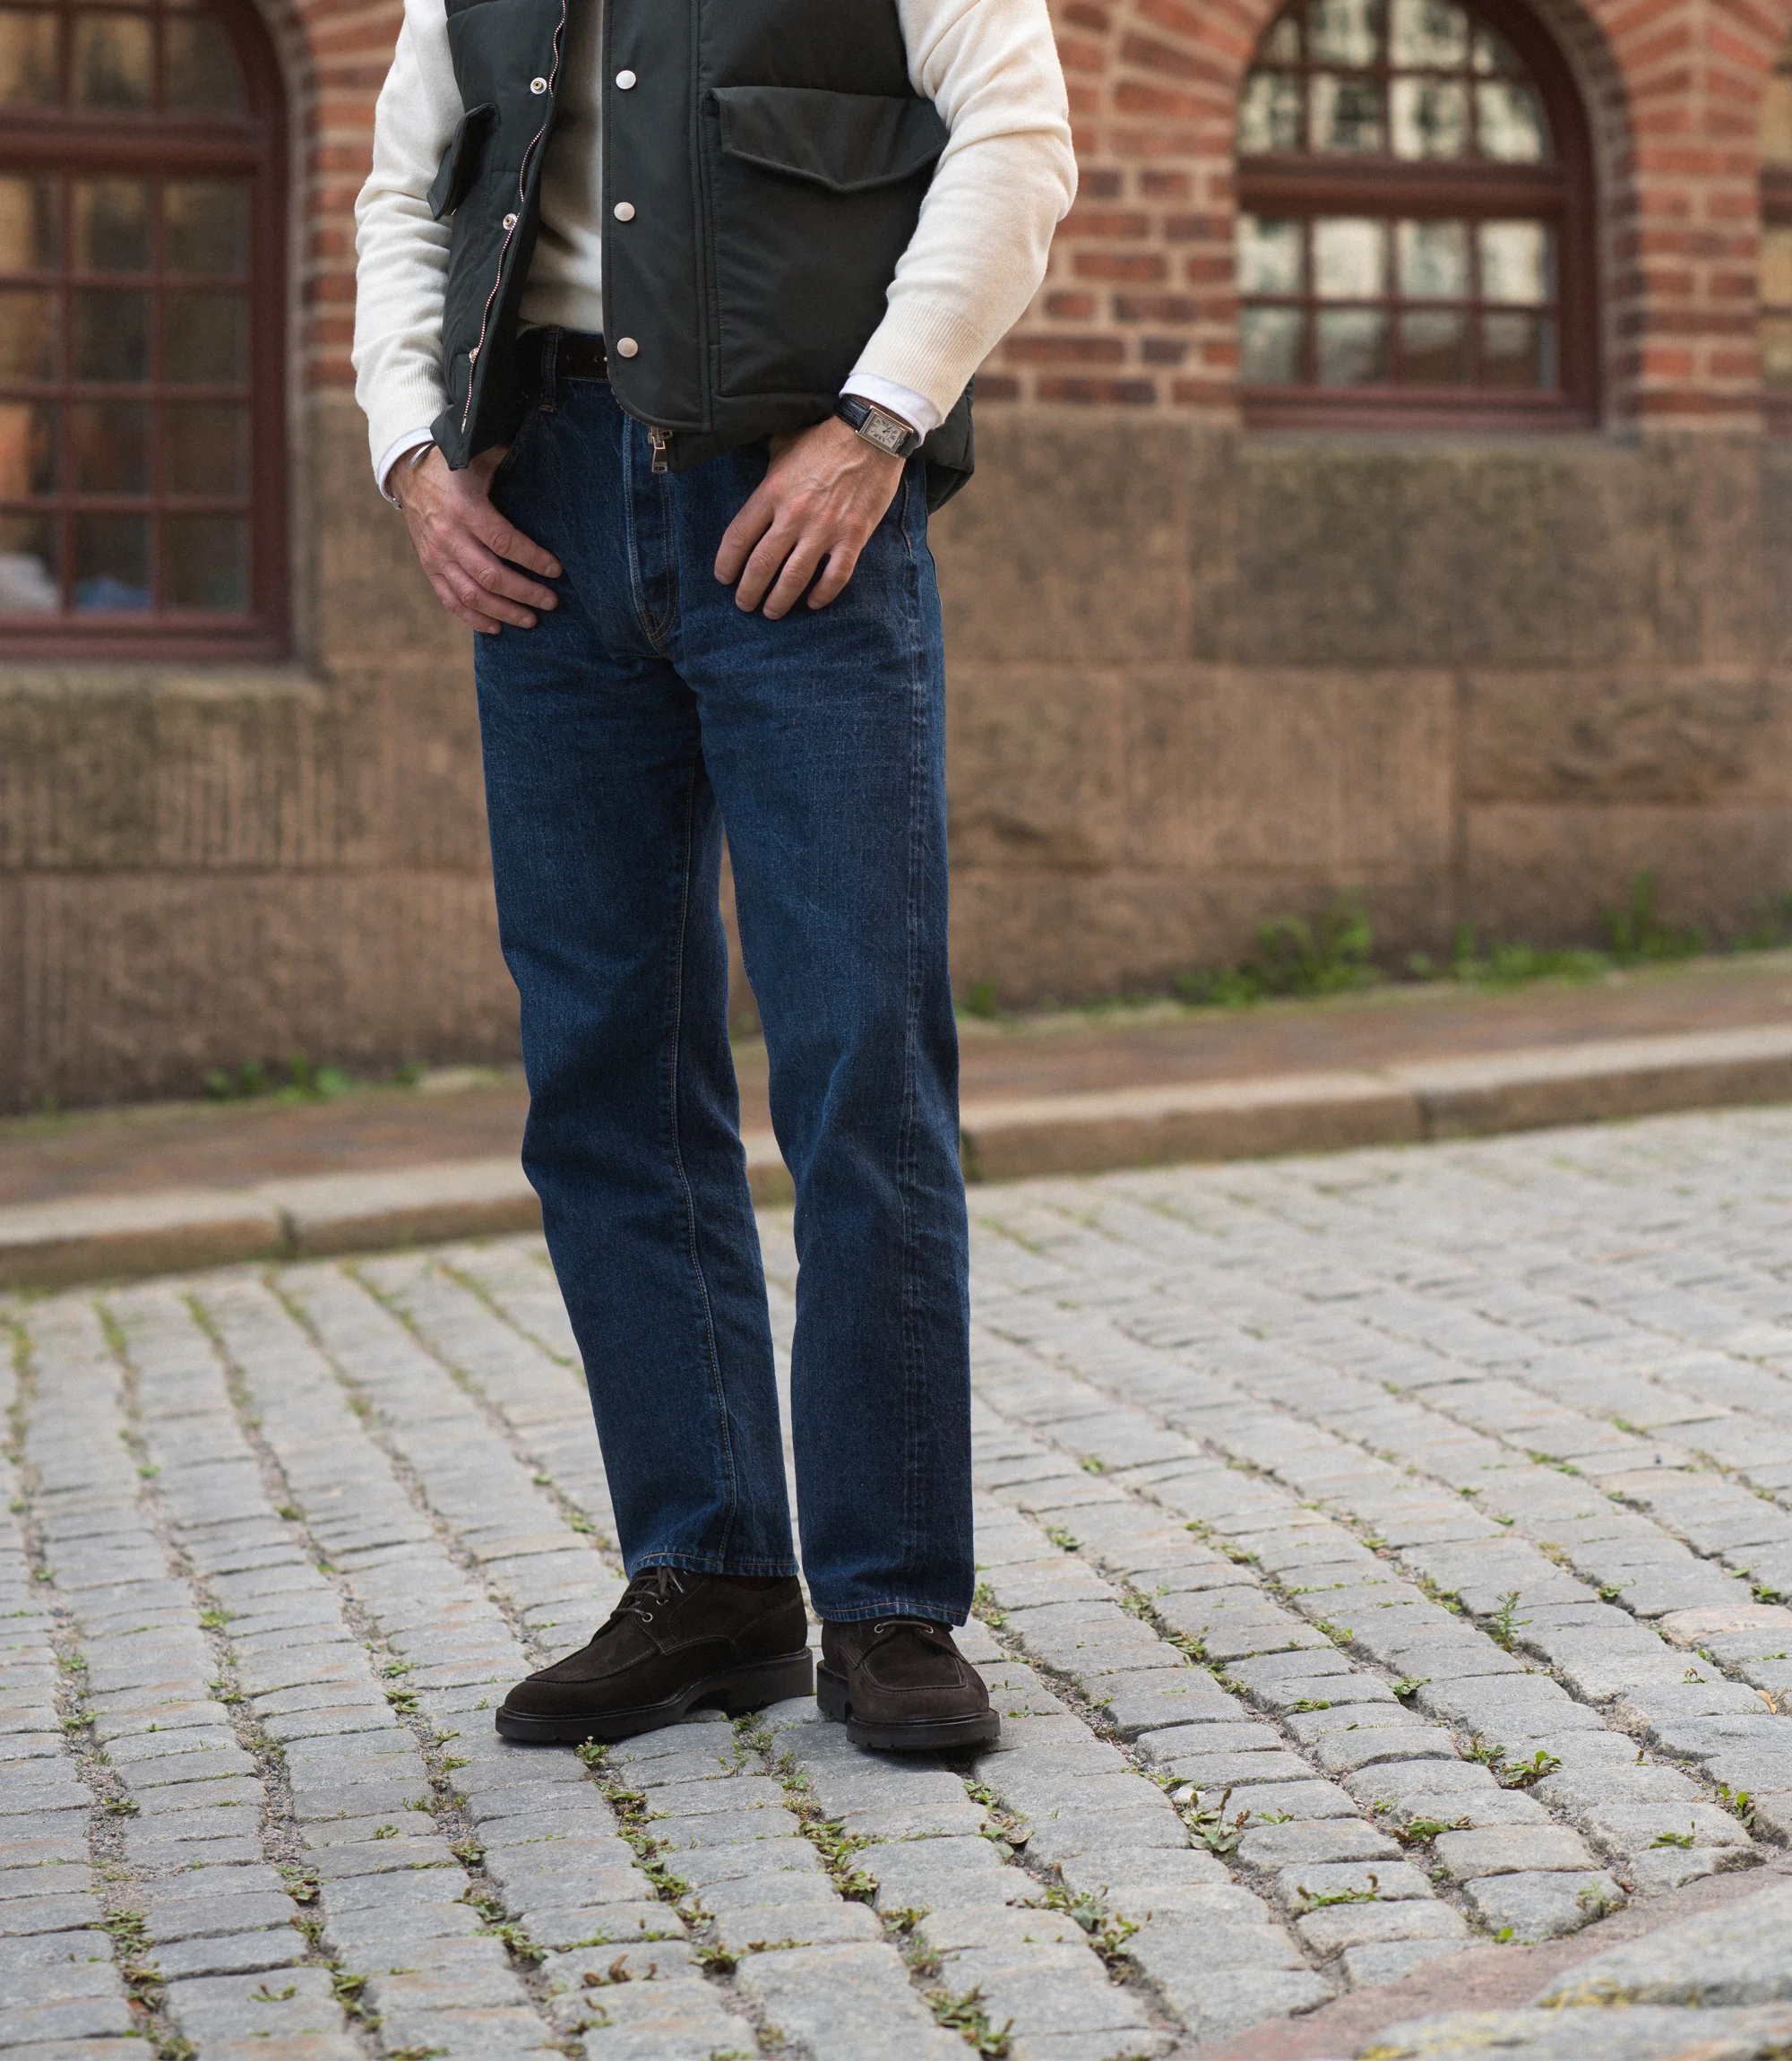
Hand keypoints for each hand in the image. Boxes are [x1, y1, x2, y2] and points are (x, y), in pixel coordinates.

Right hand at [393, 444, 561, 633]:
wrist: (407, 470)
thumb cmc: (454, 464)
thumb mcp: (480, 456)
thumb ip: (510, 462)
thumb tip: (550, 464)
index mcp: (464, 508)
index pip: (504, 542)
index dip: (533, 559)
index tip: (556, 570)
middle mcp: (448, 536)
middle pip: (491, 577)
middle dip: (525, 593)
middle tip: (551, 602)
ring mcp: (436, 555)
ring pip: (472, 595)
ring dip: (504, 612)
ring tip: (531, 621)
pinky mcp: (429, 566)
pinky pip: (450, 600)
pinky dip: (473, 618)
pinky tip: (497, 628)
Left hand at [715, 415, 904, 618]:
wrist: (872, 433)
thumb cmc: (825, 438)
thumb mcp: (785, 445)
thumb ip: (767, 466)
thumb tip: (753, 463)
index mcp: (772, 492)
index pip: (738, 537)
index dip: (726, 564)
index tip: (724, 578)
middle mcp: (794, 515)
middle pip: (761, 565)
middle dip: (748, 592)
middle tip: (745, 604)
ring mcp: (824, 529)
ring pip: (793, 578)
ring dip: (779, 601)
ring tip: (772, 612)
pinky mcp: (853, 537)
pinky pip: (835, 577)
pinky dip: (822, 595)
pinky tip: (814, 603)